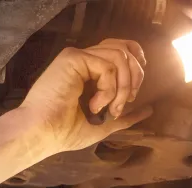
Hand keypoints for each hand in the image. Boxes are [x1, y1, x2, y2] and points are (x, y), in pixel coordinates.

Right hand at [17, 39, 152, 152]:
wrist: (42, 134)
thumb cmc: (64, 132)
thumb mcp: (102, 124)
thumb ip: (124, 115)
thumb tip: (148, 110)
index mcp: (88, 71)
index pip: (120, 50)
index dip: (135, 62)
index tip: (135, 89)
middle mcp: (84, 60)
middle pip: (124, 48)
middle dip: (134, 77)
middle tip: (124, 103)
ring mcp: (78, 57)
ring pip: (120, 56)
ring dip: (122, 87)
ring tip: (109, 109)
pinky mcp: (73, 58)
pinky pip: (108, 66)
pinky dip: (109, 89)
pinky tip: (95, 105)